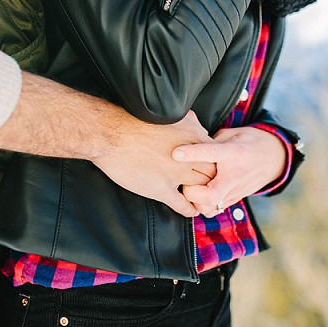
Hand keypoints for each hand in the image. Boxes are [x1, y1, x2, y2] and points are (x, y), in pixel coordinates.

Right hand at [92, 111, 214, 216]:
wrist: (111, 134)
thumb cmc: (135, 121)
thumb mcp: (171, 115)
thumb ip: (190, 121)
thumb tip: (200, 126)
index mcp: (191, 137)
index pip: (215, 154)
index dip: (214, 162)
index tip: (211, 167)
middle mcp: (188, 157)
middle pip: (213, 173)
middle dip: (212, 180)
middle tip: (211, 186)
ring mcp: (176, 174)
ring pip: (201, 190)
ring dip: (203, 195)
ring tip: (204, 200)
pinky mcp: (161, 189)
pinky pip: (183, 205)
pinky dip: (190, 210)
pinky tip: (191, 211)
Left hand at [172, 126, 285, 216]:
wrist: (274, 158)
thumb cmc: (249, 142)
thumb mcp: (232, 134)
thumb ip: (211, 139)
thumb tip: (188, 138)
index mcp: (234, 153)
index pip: (211, 153)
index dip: (192, 153)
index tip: (175, 153)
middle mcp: (235, 176)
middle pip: (209, 195)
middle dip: (191, 191)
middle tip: (184, 180)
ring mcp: (235, 191)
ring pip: (209, 208)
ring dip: (195, 201)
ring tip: (190, 188)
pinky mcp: (233, 200)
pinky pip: (213, 211)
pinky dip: (202, 206)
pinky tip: (198, 194)